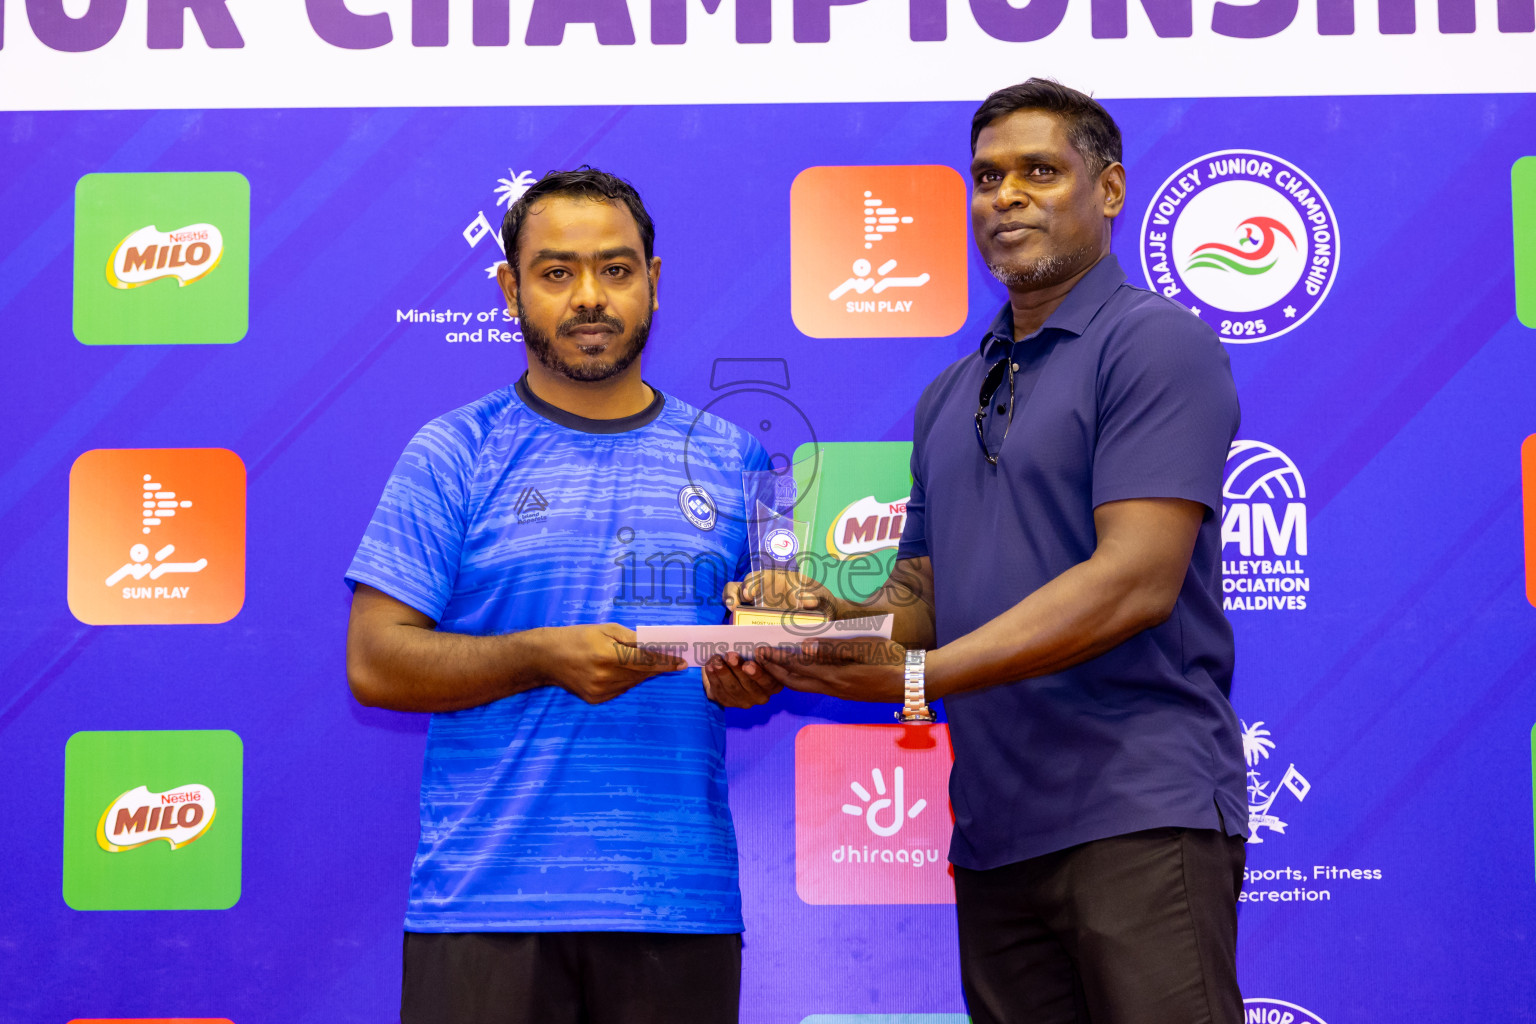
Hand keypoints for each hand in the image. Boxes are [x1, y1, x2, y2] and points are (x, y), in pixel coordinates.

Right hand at [536, 623, 686, 704]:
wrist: (547, 658)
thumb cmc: (577, 637)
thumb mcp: (605, 629)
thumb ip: (630, 638)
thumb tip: (653, 645)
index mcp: (607, 655)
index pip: (644, 660)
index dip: (665, 661)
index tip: (681, 661)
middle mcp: (604, 676)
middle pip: (641, 673)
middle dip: (658, 667)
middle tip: (675, 662)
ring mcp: (600, 690)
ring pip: (632, 683)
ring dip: (644, 674)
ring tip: (653, 664)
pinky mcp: (596, 699)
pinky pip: (621, 689)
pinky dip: (628, 680)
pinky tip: (628, 671)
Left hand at [702, 650, 782, 707]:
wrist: (731, 669)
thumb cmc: (748, 657)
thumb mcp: (756, 654)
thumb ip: (756, 651)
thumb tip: (750, 640)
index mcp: (774, 684)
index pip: (770, 680)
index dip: (763, 668)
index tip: (757, 653)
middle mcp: (762, 696)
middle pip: (750, 684)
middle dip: (738, 669)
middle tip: (731, 656)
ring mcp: (744, 701)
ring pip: (733, 688)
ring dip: (724, 673)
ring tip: (717, 661)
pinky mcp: (728, 701)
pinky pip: (720, 691)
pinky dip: (714, 678)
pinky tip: (710, 667)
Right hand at [725, 570, 841, 617]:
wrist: (824, 618)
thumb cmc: (822, 602)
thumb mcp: (823, 597)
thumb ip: (817, 595)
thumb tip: (807, 599)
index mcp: (775, 580)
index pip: (755, 577)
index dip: (749, 584)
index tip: (749, 594)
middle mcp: (762, 592)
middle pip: (738, 589)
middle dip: (732, 595)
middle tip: (734, 605)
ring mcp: (758, 608)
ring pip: (736, 605)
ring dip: (731, 610)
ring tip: (732, 620)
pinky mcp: (759, 623)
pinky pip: (744, 624)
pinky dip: (739, 628)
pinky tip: (740, 635)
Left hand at [754, 637, 905, 702]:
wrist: (911, 683)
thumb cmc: (890, 659)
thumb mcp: (862, 647)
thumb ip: (833, 647)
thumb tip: (804, 647)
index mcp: (835, 675)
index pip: (798, 667)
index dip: (777, 659)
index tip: (761, 650)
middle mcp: (833, 688)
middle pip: (795, 682)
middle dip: (774, 671)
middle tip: (759, 659)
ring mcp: (840, 693)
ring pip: (805, 686)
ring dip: (787, 676)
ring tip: (774, 665)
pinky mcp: (846, 694)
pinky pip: (816, 687)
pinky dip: (802, 679)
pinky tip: (802, 670)